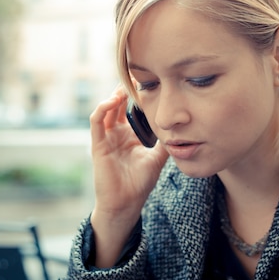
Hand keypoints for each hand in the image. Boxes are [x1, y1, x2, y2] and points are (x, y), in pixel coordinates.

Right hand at [88, 86, 167, 265]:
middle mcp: (116, 134)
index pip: (131, 110)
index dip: (138, 96)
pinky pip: (96, 121)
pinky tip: (113, 101)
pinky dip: (102, 108)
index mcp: (129, 136)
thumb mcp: (158, 158)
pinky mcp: (98, 145)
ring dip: (114, 96)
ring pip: (106, 109)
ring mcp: (106, 138)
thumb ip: (166, 143)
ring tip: (125, 86)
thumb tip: (182, 129)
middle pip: (118, 105)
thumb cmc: (140, 183)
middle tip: (135, 76)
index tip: (149, 82)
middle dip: (126, 90)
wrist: (126, 204)